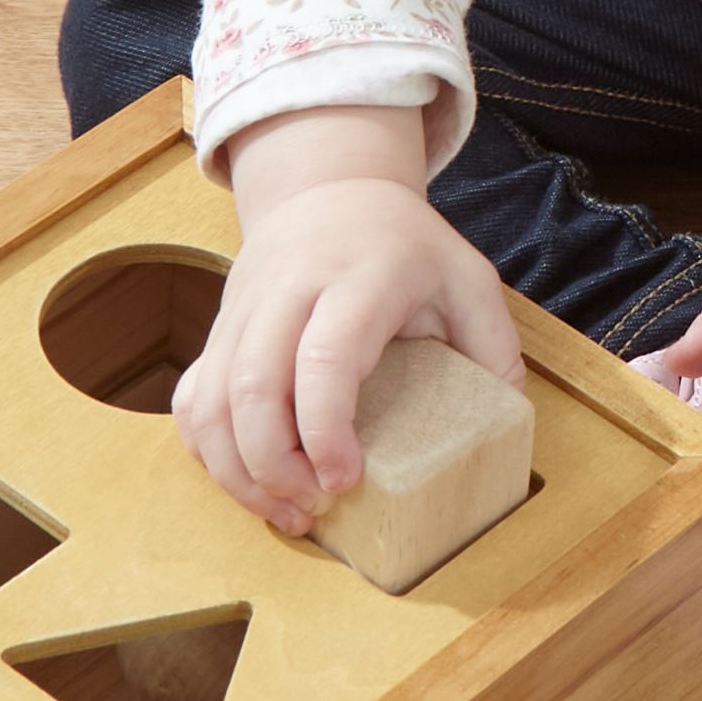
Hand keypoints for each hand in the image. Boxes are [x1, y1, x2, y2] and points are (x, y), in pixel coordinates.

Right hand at [182, 106, 518, 534]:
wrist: (328, 188)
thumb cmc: (404, 244)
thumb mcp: (467, 276)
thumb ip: (494, 345)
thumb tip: (508, 418)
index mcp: (359, 277)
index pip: (324, 358)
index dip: (325, 429)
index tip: (345, 480)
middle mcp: (289, 291)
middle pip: (253, 385)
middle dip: (274, 465)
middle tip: (314, 507)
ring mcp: (244, 310)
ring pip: (210, 399)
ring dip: (237, 470)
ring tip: (285, 512)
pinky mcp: (218, 331)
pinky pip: (193, 399)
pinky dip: (209, 451)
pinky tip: (249, 481)